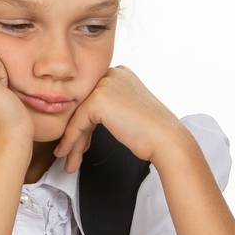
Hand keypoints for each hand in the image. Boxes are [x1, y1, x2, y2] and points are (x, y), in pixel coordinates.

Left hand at [53, 65, 186, 172]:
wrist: (166, 140)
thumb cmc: (151, 131)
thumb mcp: (127, 109)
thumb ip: (108, 107)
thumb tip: (82, 119)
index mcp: (119, 73)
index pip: (92, 98)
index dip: (84, 124)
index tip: (81, 144)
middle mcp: (111, 74)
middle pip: (84, 107)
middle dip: (77, 134)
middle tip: (70, 154)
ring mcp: (104, 85)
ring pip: (78, 117)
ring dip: (73, 142)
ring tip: (69, 161)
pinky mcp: (97, 100)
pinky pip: (76, 124)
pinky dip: (71, 141)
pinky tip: (67, 155)